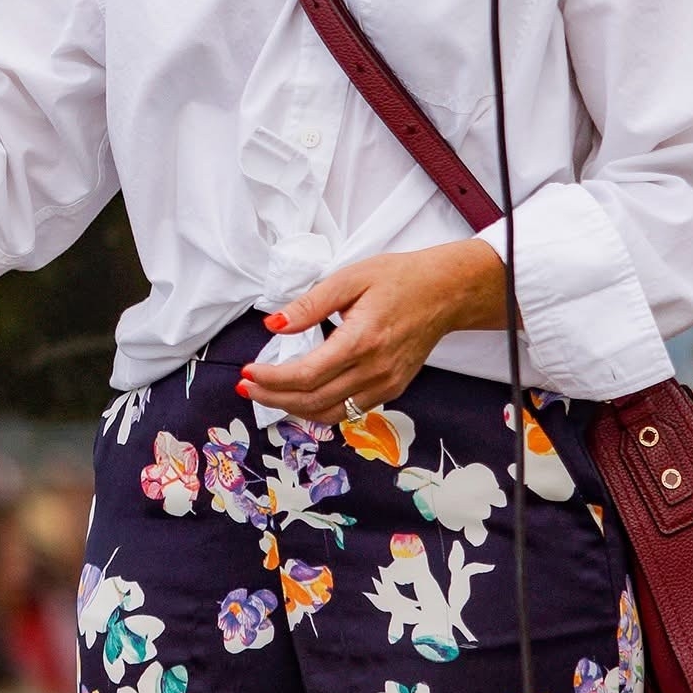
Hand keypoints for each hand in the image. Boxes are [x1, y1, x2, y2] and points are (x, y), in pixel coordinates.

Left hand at [237, 241, 510, 422]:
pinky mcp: (392, 389)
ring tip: (267, 395)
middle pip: (313, 400)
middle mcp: (374, 371)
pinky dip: (320, 409)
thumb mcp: (350, 278)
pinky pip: (349, 410)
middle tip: (246, 386)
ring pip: (330, 414)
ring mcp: (386, 385)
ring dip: (294, 409)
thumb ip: (310, 304)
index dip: (272, 379)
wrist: (445, 293)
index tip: (247, 372)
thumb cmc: (398, 278)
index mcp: (361, 340)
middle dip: (274, 398)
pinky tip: (301, 397)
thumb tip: (273, 325)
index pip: (306, 375)